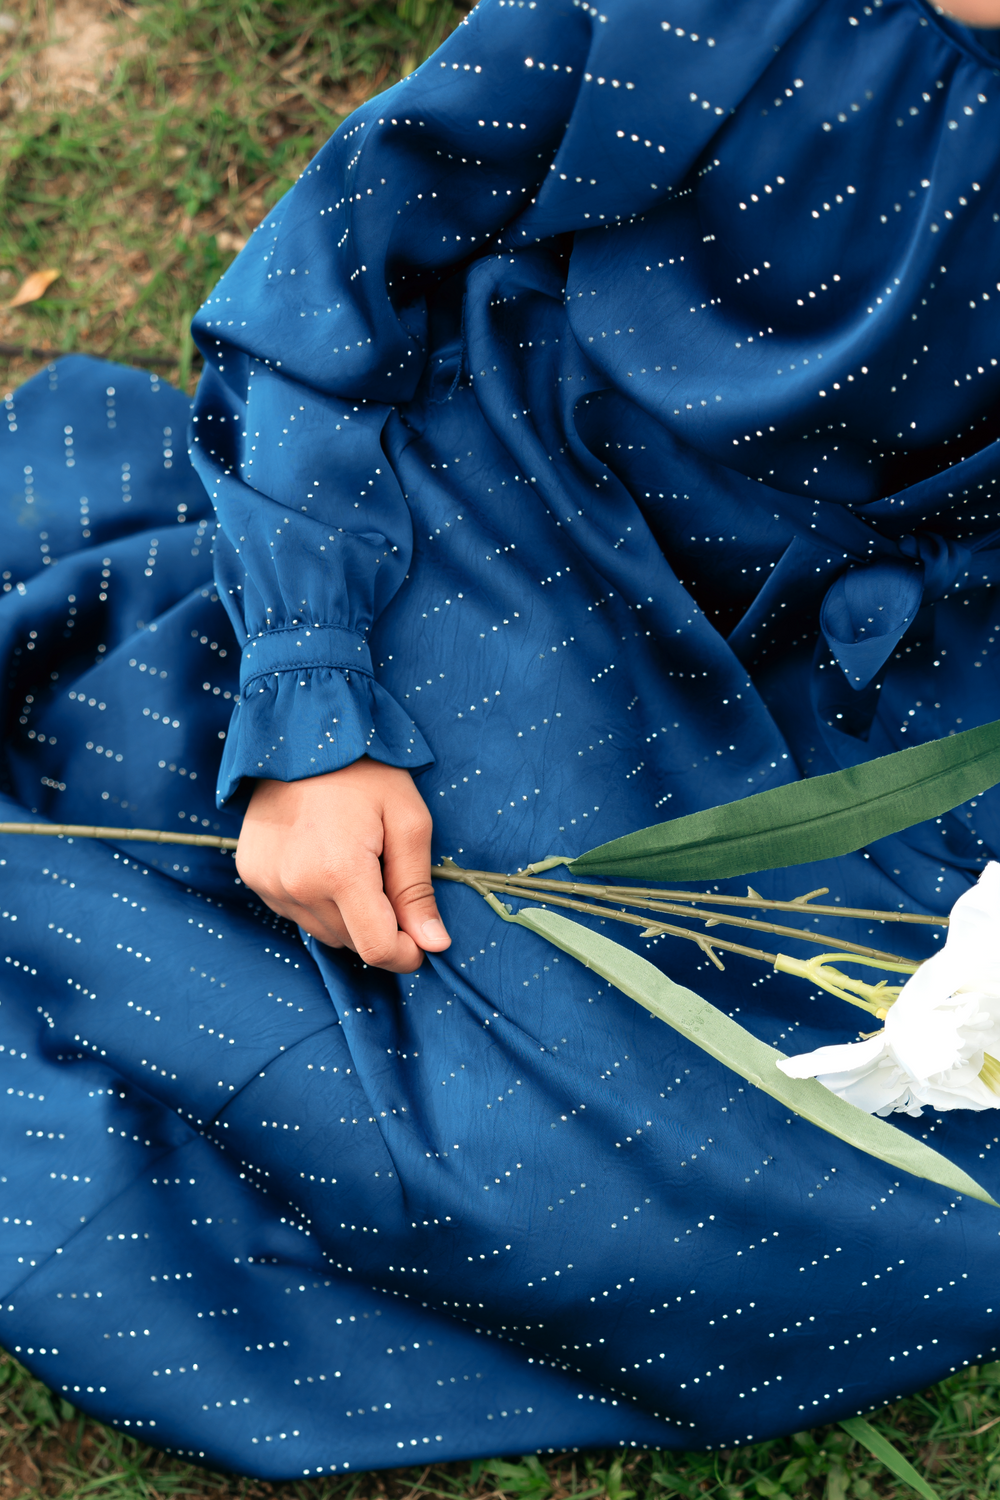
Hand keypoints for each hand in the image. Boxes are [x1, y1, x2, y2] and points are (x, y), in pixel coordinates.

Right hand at [236, 758, 450, 972]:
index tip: (422, 939)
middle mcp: (297, 885)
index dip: (407, 954)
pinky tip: (325, 861)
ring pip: (323, 931)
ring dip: (348, 916)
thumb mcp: (408, 821)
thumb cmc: (365, 770)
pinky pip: (295, 911)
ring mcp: (268, 882)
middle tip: (388, 877)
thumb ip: (417, 889)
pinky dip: (317, 901)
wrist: (300, 730)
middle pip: (352, 942)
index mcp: (340, 872)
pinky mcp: (252, 874)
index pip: (377, 949)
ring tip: (356, 862)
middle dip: (380, 927)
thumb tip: (434, 945)